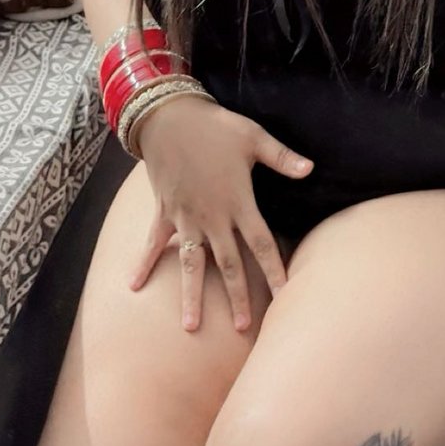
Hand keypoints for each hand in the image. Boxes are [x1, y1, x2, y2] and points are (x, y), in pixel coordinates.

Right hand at [128, 96, 312, 332]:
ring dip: (192, 295)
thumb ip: (282, 158)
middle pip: (229, 265)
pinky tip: (133, 286)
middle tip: (244, 328)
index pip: (263, 245)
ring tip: (191, 327)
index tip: (285, 296)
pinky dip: (144, 264)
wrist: (168, 118)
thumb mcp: (254, 138)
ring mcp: (185, 218)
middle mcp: (213, 217)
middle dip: (238, 297)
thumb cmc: (215, 126)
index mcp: (238, 202)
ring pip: (192, 265)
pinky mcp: (164, 212)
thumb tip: (311, 170)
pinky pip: (153, 244)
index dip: (275, 272)